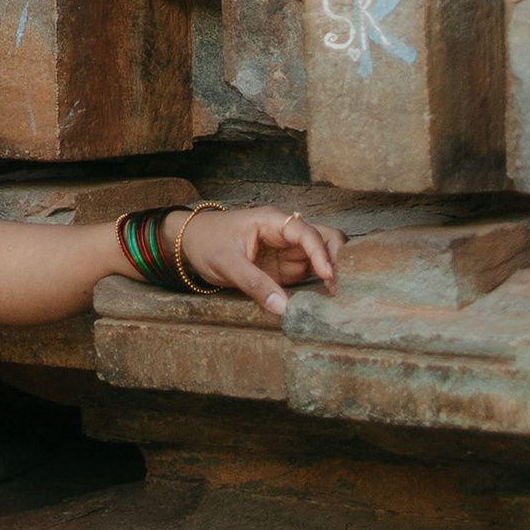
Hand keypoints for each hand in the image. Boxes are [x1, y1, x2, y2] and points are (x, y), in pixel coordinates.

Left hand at [171, 204, 343, 315]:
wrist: (190, 243)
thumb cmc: (207, 242)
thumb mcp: (226, 263)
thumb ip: (254, 283)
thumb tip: (284, 308)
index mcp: (272, 221)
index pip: (306, 232)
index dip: (321, 253)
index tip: (328, 276)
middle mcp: (286, 234)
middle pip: (326, 239)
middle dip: (337, 260)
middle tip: (338, 288)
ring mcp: (289, 251)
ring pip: (324, 257)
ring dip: (333, 274)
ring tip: (336, 298)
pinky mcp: (287, 267)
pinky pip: (312, 274)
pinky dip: (322, 285)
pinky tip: (326, 302)